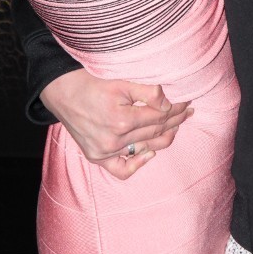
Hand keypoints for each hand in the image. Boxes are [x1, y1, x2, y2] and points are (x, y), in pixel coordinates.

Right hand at [40, 69, 192, 178]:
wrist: (65, 94)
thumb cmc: (94, 85)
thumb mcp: (122, 83)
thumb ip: (147, 93)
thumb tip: (168, 103)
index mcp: (123, 120)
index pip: (160, 116)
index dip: (176, 109)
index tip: (186, 103)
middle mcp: (115, 139)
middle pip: (155, 132)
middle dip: (175, 121)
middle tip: (187, 113)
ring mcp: (105, 151)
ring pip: (145, 148)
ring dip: (164, 139)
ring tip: (176, 128)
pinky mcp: (97, 157)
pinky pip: (121, 170)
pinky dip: (137, 165)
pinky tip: (150, 153)